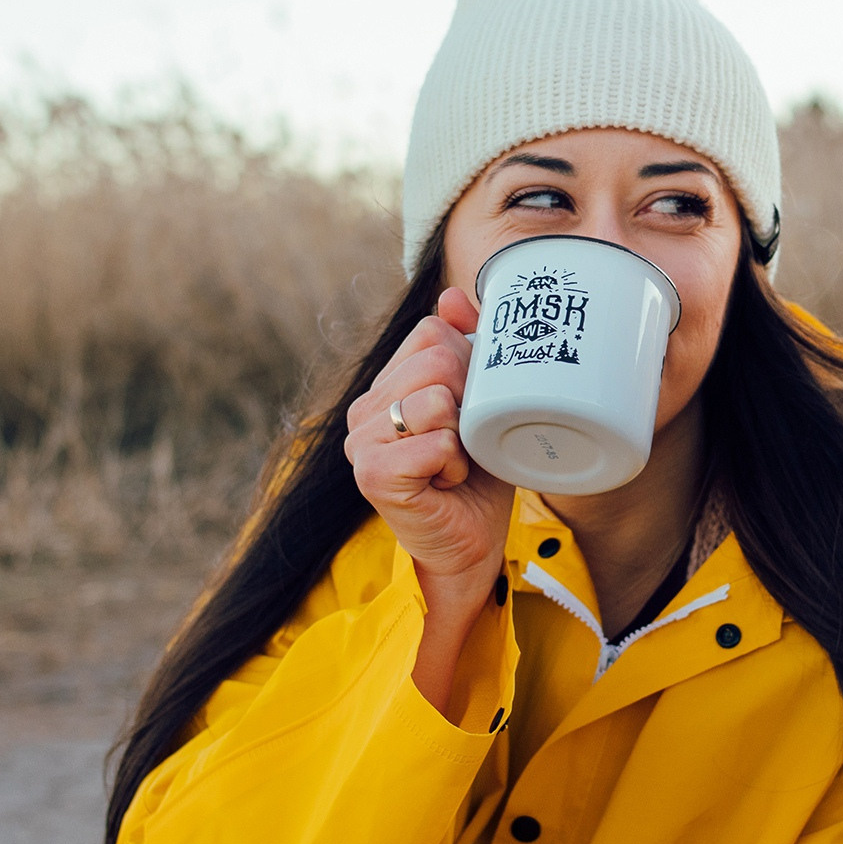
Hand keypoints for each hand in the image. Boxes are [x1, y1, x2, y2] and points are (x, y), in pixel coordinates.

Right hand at [344, 288, 516, 620]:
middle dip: (471, 402)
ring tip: (452, 464)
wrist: (471, 548)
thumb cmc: (477, 479)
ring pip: (438, 398)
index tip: (470, 411)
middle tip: (464, 442)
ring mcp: (361, 440)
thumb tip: (452, 295)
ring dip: (463, 437)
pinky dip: (455, 465)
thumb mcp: (481, 404)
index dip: (469, 366)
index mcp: (385, 386)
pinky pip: (436, 442)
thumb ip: (465, 347)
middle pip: (437, 360)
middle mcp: (364, 409)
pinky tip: (443, 484)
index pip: (432, 333)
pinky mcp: (372, 473)